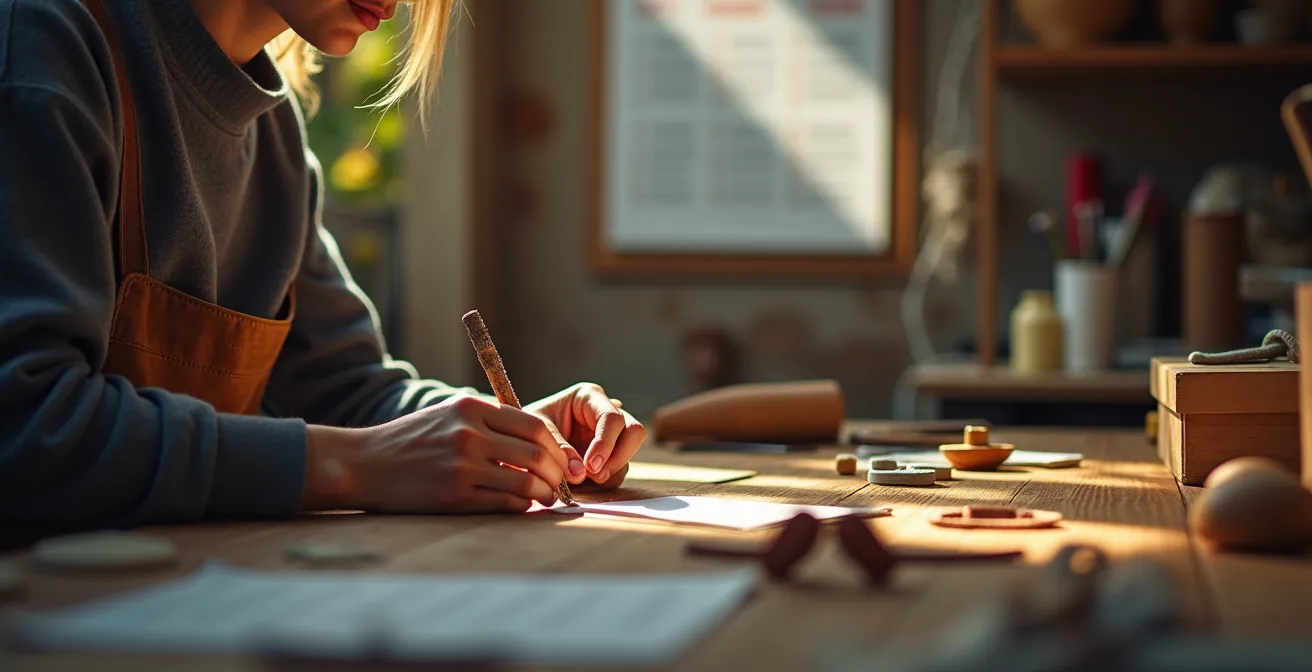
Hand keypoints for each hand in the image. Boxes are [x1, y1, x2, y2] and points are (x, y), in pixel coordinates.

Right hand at [301, 394, 576, 513]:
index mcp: (471, 409)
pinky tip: (522, 507)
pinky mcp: (453, 495)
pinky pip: (503, 503)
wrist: (362, 463)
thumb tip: (535, 440)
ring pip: (525, 482)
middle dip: (556, 472)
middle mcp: (469, 434)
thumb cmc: (410, 441)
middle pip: (536, 454)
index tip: (561, 460)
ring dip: (544, 493)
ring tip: (547, 498)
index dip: (555, 446)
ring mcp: (462, 465)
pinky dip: (520, 507)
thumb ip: (488, 421)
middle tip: (560, 483)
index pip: (533, 425)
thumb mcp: (447, 415)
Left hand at [525, 383, 645, 489]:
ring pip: (630, 452)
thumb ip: (559, 449)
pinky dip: (607, 479)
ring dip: (612, 470)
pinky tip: (585, 482)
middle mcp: (605, 412)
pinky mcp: (609, 454)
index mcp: (589, 397)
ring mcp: (611, 434)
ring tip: (586, 481)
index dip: (605, 443)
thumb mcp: (538, 433)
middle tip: (596, 476)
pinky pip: (620, 469)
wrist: (522, 442)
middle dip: (618, 456)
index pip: (612, 417)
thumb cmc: (527, 428)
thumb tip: (580, 473)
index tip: (590, 466)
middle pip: (634, 432)